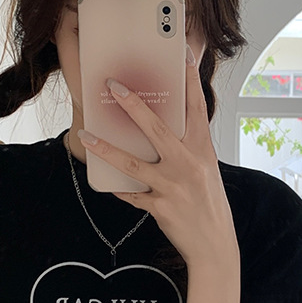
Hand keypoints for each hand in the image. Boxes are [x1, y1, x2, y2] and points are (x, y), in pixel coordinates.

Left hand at [77, 52, 237, 264]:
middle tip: (114, 86)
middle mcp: (188, 164)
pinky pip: (131, 195)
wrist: (214, 245)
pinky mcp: (159, 207)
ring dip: (106, 149)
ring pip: (133, 163)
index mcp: (202, 150)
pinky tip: (106, 184)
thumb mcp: (205, 169)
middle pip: (157, 129)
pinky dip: (119, 189)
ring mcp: (172, 186)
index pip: (196, 108)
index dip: (188, 81)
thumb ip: (187, 148)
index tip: (180, 57)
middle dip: (134, 105)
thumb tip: (162, 129)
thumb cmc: (209, 203)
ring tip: (86, 136)